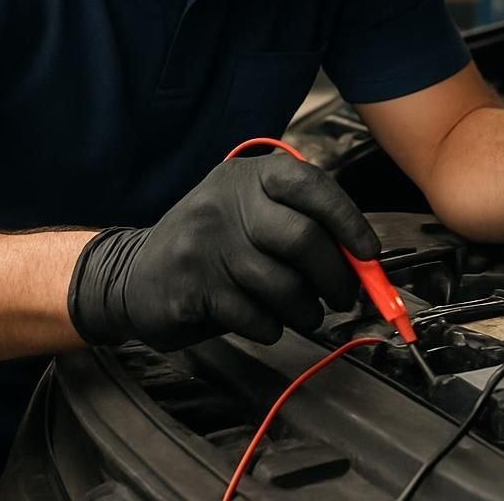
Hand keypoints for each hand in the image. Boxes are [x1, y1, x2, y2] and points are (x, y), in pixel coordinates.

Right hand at [67, 152, 379, 351]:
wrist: (135, 272)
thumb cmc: (216, 243)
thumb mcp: (254, 213)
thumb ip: (304, 224)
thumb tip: (363, 259)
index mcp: (251, 176)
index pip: (311, 186)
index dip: (347, 220)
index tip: (368, 253)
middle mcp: (227, 201)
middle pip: (302, 239)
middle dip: (335, 276)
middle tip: (344, 296)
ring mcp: (206, 243)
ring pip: (282, 284)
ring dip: (306, 309)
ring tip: (307, 313)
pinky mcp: (191, 287)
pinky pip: (254, 315)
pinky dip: (272, 326)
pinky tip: (267, 321)